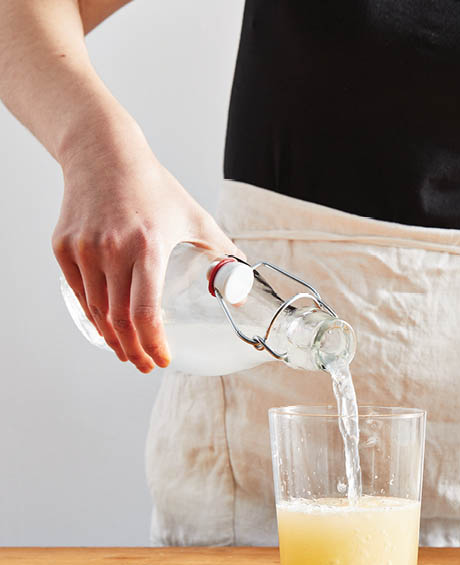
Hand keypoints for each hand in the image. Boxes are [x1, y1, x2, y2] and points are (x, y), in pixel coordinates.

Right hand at [52, 123, 241, 372]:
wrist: (103, 153)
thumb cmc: (154, 186)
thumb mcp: (193, 215)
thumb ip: (221, 248)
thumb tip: (244, 279)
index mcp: (146, 246)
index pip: (145, 312)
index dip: (153, 343)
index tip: (163, 360)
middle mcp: (111, 250)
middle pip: (119, 321)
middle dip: (134, 351)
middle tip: (146, 365)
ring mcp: (83, 249)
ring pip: (96, 311)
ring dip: (112, 339)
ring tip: (128, 351)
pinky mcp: (64, 247)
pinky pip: (79, 293)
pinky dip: (93, 316)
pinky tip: (107, 327)